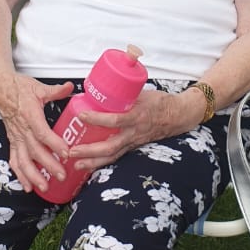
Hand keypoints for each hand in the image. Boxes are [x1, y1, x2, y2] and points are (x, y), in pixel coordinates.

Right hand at [0, 75, 74, 191]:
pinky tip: (28, 186)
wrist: (1, 89)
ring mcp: (16, 137)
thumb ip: (56, 90)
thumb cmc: (19, 88)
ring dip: (33, 175)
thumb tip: (71, 87)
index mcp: (30, 115)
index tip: (66, 152)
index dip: (54, 144)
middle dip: (48, 165)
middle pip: (35, 151)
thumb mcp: (39, 87)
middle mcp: (22, 129)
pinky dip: (20, 175)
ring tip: (45, 187)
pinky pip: (14, 160)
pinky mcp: (12, 141)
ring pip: (23, 160)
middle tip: (61, 175)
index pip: (42, 133)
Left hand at [68, 89, 192, 171]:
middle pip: (110, 147)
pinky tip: (89, 164)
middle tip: (72, 150)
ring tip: (76, 164)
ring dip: (93, 162)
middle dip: (89, 151)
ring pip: (112, 156)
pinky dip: (102, 162)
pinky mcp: (132, 146)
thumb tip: (102, 85)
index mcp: (137, 117)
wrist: (178, 116)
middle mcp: (134, 133)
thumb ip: (123, 92)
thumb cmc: (160, 103)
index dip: (97, 119)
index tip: (82, 115)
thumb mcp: (142, 93)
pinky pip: (116, 156)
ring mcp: (133, 142)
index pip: (115, 120)